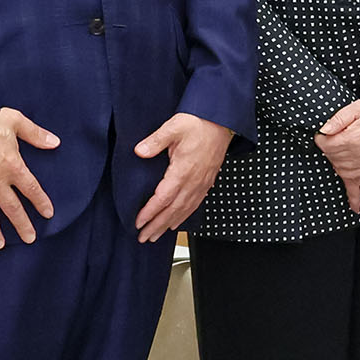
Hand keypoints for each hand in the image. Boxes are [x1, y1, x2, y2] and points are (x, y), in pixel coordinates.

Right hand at [0, 107, 59, 247]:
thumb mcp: (15, 121)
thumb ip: (35, 134)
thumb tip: (55, 142)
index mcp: (12, 166)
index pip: (31, 189)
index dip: (41, 202)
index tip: (48, 214)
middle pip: (12, 208)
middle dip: (22, 225)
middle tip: (30, 239)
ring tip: (0, 245)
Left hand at [132, 112, 234, 241]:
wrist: (221, 122)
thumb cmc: (198, 123)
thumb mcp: (173, 127)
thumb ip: (155, 141)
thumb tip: (139, 151)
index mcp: (183, 171)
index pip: (163, 198)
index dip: (150, 212)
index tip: (138, 222)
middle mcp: (193, 181)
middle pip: (173, 210)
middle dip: (157, 225)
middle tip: (144, 237)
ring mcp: (201, 183)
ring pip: (184, 210)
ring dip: (169, 225)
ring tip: (157, 235)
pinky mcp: (207, 182)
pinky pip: (194, 205)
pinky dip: (184, 216)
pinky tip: (177, 222)